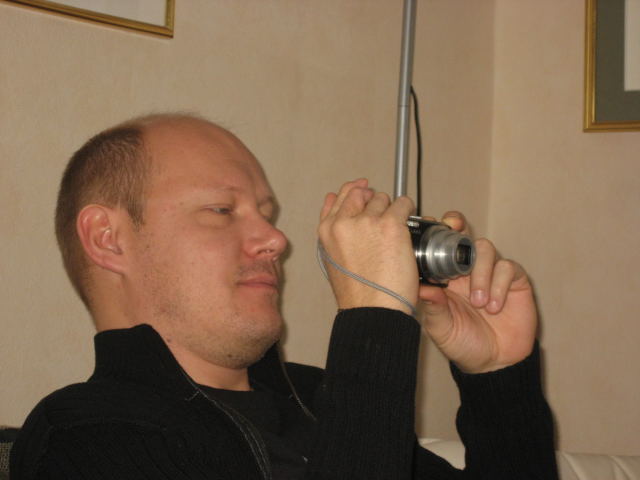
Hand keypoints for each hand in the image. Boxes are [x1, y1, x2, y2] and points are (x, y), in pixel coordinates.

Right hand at [318, 179, 417, 314]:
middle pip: (361, 193)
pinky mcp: (390, 225)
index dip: (354, 191)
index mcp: (326, 231)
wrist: (372, 310)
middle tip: (385, 216)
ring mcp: (366, 222)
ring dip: (392, 209)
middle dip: (373, 201)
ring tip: (396, 232)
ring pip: (383, 198)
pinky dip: (408, 211)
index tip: (363, 189)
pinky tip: (409, 224)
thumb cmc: (356, 294)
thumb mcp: (333, 259)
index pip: (338, 197)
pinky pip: (403, 204)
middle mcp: (343, 223)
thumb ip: (333, 230)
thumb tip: (333, 199)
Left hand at [419, 212, 536, 372]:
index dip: (436, 232)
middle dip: (459, 229)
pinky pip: (507, 268)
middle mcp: (467, 270)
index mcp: (445, 276)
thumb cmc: (461, 342)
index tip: (431, 226)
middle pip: (464, 236)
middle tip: (455, 231)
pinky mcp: (513, 281)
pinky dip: (499, 285)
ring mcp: (491, 273)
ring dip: (481, 273)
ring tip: (478, 302)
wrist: (493, 363)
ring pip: (485, 249)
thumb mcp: (440, 327)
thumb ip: (433, 306)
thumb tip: (420, 286)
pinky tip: (494, 306)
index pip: (440, 246)